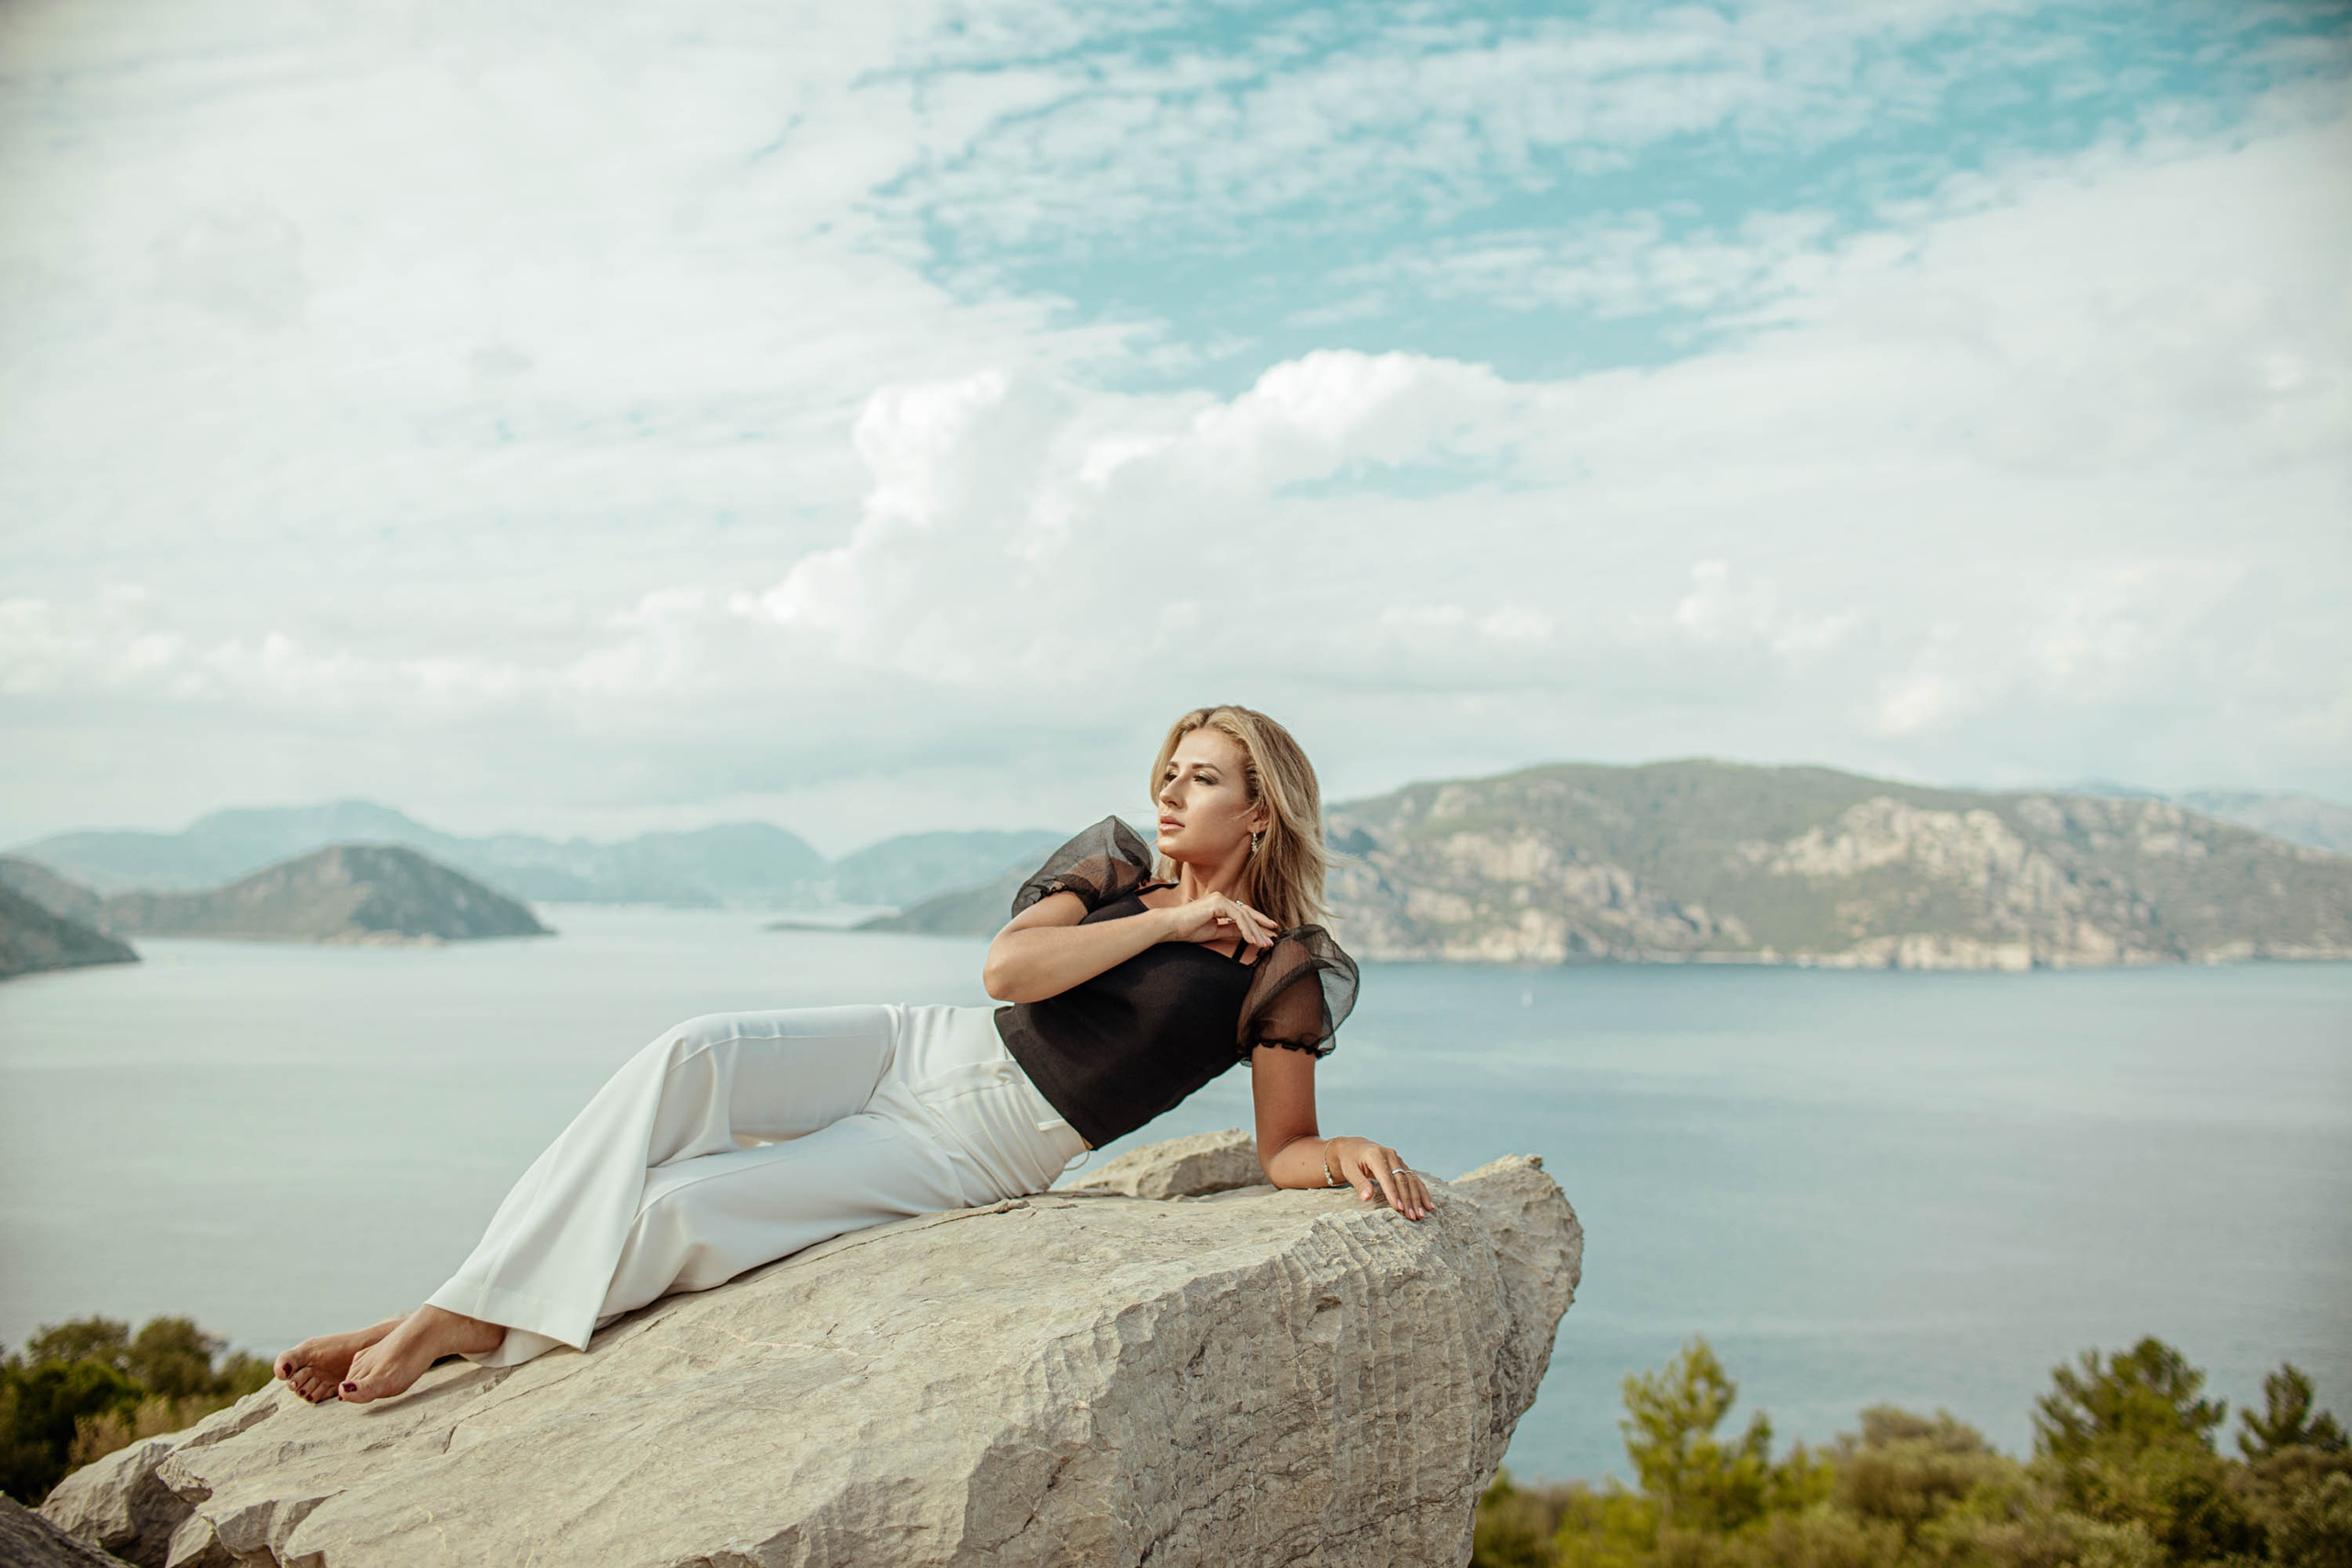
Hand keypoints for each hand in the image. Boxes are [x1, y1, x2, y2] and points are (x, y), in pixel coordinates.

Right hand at [1160, 891, 1278, 962]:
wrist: (1171, 927)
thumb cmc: (1187, 929)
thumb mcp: (1215, 931)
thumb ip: (1230, 930)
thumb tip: (1246, 934)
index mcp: (1220, 904)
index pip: (1243, 913)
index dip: (1257, 922)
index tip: (1269, 933)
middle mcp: (1222, 899)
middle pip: (1247, 914)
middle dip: (1261, 927)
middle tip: (1271, 940)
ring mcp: (1220, 899)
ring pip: (1244, 916)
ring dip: (1255, 931)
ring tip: (1263, 944)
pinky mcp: (1217, 903)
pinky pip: (1237, 917)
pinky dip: (1246, 929)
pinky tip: (1251, 940)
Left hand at [1324, 1135, 1431, 1220]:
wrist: (1354, 1148)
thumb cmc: (1349, 1161)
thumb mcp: (1349, 1170)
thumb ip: (1359, 1183)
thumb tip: (1366, 1198)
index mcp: (1376, 1155)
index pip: (1387, 1177)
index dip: (1393, 1193)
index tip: (1399, 1209)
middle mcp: (1390, 1155)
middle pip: (1401, 1180)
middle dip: (1408, 1199)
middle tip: (1413, 1217)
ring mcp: (1398, 1159)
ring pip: (1410, 1180)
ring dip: (1417, 1198)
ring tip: (1421, 1215)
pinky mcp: (1402, 1165)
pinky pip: (1414, 1179)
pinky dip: (1422, 1192)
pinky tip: (1428, 1205)